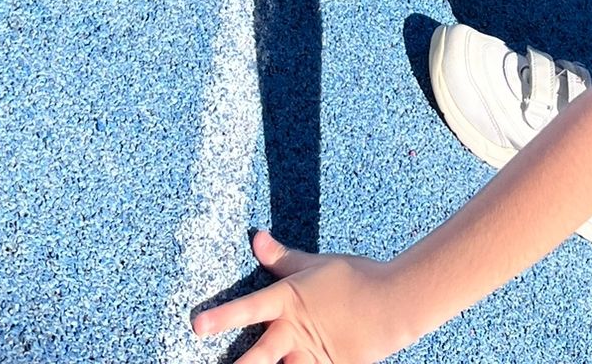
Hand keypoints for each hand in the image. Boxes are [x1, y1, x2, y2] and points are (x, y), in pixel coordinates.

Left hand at [192, 232, 409, 362]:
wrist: (394, 301)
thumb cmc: (354, 277)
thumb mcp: (315, 264)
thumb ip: (282, 258)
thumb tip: (257, 239)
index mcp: (289, 301)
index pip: (249, 308)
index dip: (223, 317)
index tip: (198, 326)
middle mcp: (294, 332)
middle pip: (259, 357)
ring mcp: (310, 356)